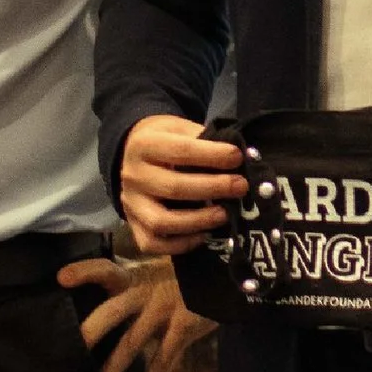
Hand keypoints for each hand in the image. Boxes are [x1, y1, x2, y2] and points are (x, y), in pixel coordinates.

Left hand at [58, 255, 215, 371]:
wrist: (225, 274)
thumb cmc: (183, 275)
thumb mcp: (156, 272)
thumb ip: (132, 284)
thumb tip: (99, 301)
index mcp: (136, 276)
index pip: (106, 269)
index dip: (85, 272)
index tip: (62, 278)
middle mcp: (146, 291)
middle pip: (112, 312)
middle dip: (90, 333)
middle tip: (68, 354)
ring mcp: (166, 309)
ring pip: (133, 342)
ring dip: (114, 366)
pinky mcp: (185, 327)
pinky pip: (164, 358)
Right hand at [119, 115, 246, 256]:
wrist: (133, 153)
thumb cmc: (167, 140)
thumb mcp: (180, 128)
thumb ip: (204, 140)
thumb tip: (240, 159)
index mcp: (145, 145)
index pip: (181, 151)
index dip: (212, 155)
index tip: (238, 157)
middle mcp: (133, 176)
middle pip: (174, 188)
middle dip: (213, 188)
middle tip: (241, 187)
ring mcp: (130, 204)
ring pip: (162, 222)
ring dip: (198, 221)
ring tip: (225, 214)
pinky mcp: (133, 226)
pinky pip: (152, 243)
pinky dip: (180, 244)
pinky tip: (204, 235)